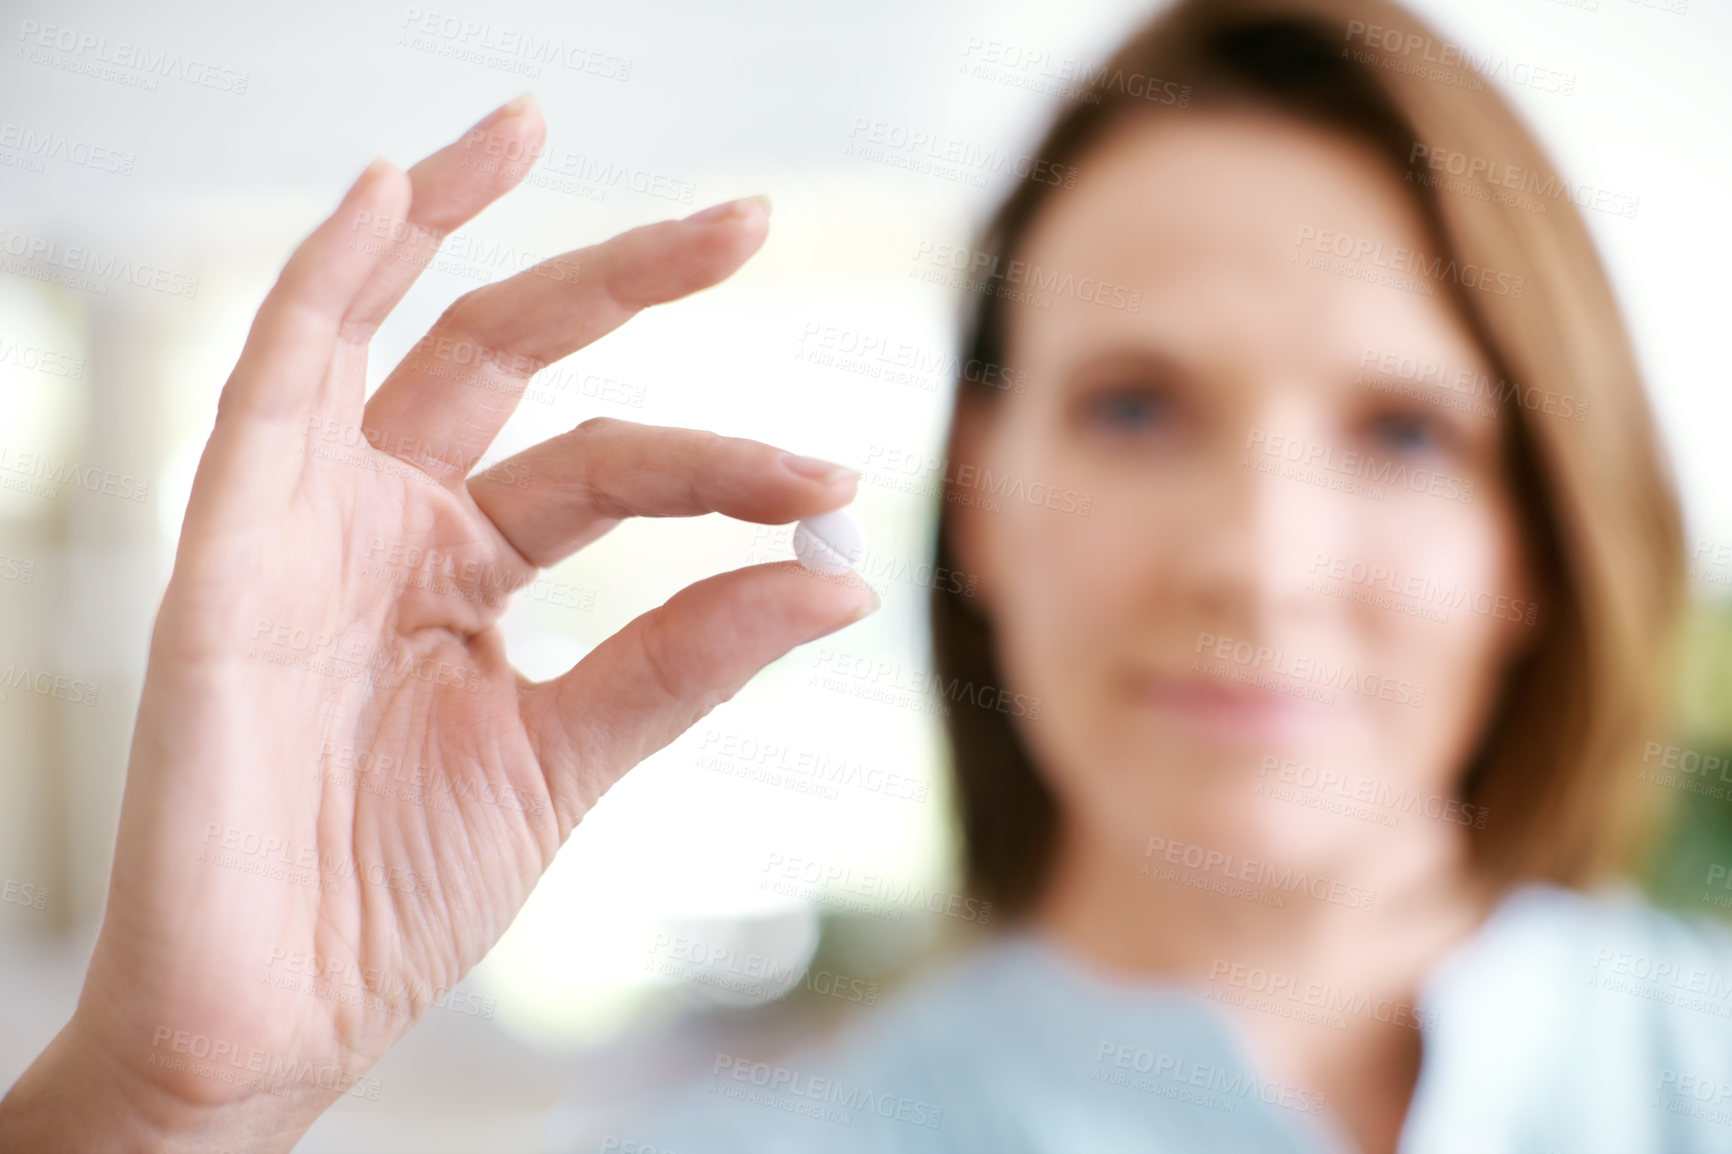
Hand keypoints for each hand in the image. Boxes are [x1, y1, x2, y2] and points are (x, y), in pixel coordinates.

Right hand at [0, 95, 875, 1151]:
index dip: (722, 458)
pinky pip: (270, 380)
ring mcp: (302, 523)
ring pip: (382, 330)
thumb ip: (685, 655)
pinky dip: (323, 279)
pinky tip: (390, 194)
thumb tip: (841, 578)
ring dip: (452, 217)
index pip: (610, 465)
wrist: (275, 1014)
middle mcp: (383, 521)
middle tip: (750, 218)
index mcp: (463, 571)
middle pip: (506, 354)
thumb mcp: (572, 754)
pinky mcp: (226, 546)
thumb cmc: (395, 889)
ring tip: (531, 125)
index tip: (831, 473)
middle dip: (621, 274)